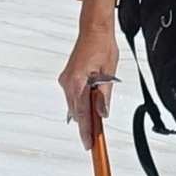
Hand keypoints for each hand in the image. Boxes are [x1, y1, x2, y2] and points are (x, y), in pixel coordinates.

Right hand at [60, 12, 121, 144]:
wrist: (94, 30)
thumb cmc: (102, 47)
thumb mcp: (109, 73)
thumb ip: (104, 95)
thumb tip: (102, 113)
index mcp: (78, 82)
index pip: (82, 114)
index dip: (86, 132)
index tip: (89, 145)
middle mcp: (68, 83)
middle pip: (77, 112)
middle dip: (86, 125)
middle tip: (95, 141)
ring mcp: (66, 81)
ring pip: (75, 105)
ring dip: (85, 113)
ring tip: (96, 123)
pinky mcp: (68, 78)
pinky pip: (74, 97)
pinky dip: (82, 104)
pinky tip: (91, 106)